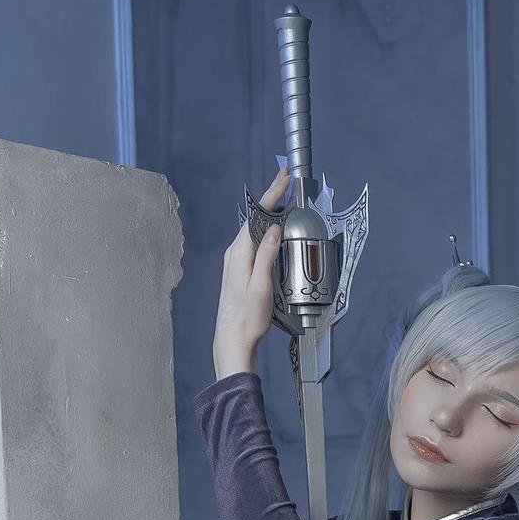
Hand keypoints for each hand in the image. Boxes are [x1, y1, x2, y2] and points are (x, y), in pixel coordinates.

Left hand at [213, 164, 291, 380]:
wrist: (232, 339)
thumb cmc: (248, 317)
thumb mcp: (260, 285)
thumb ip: (265, 255)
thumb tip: (272, 229)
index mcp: (239, 253)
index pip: (256, 216)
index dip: (271, 195)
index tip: (282, 180)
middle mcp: (234, 253)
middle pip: (254, 219)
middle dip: (271, 200)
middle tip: (285, 184)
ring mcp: (235, 261)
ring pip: (253, 230)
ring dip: (268, 214)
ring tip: (283, 202)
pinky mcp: (239, 270)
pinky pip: (252, 242)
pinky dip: (264, 230)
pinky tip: (272, 232)